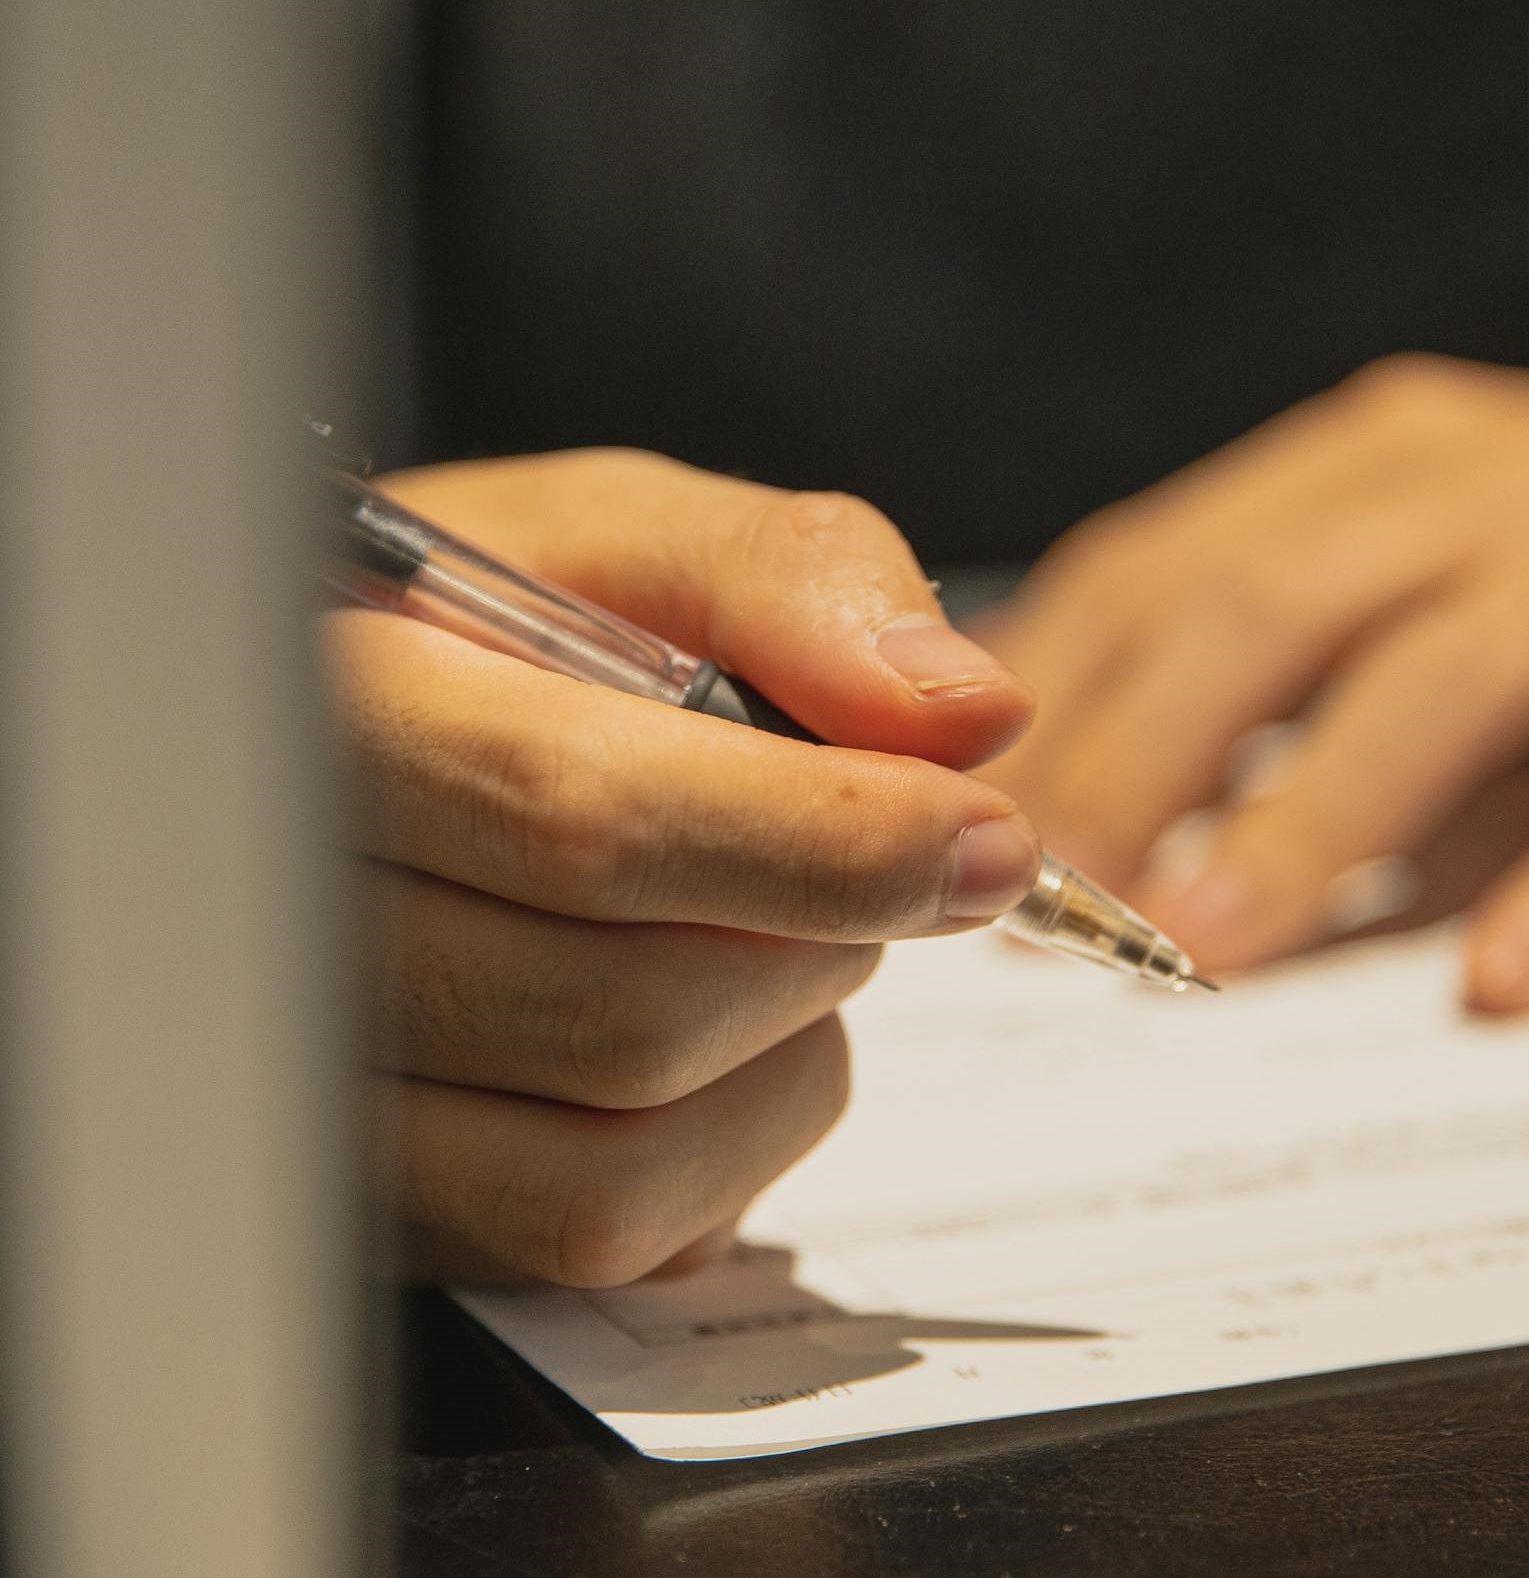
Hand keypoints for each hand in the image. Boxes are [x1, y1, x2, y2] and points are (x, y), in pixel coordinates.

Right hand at [331, 448, 1038, 1286]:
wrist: (355, 725)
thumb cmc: (476, 623)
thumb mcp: (615, 533)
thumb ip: (788, 583)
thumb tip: (962, 713)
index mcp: (338, 719)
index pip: (587, 824)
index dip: (824, 843)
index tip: (984, 836)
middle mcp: (296, 933)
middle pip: (631, 1013)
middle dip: (818, 932)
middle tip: (849, 844)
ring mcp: (323, 1098)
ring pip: (619, 1168)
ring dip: (780, 1046)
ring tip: (758, 920)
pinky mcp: (385, 1210)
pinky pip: (606, 1244)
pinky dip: (730, 1141)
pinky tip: (704, 1025)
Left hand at [984, 357, 1528, 1008]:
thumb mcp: (1408, 561)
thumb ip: (1266, 666)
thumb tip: (1074, 815)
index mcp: (1357, 465)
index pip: (1158, 563)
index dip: (1044, 693)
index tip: (950, 810)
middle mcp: (1471, 489)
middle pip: (1267, 604)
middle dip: (1134, 756)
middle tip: (1041, 896)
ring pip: (1442, 681)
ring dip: (1308, 819)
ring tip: (1206, 948)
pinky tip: (1502, 984)